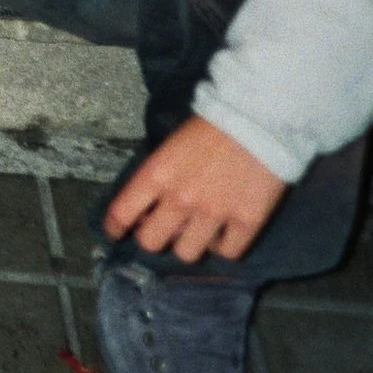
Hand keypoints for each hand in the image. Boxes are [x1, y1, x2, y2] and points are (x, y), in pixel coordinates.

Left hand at [103, 115, 288, 263]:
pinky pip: (227, 253)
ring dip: (188, 245)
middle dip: (153, 238)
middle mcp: (180, 199)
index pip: (122, 213)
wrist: (258, 118)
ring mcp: (214, 213)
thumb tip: (151, 208)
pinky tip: (223, 236)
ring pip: (186, 254)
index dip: (114, 228)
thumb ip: (157, 178)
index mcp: (156, 175)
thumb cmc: (211, 128)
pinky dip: (222, 248)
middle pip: (151, 242)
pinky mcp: (246, 222)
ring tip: (195, 234)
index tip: (116, 233)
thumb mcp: (170, 148)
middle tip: (163, 232)